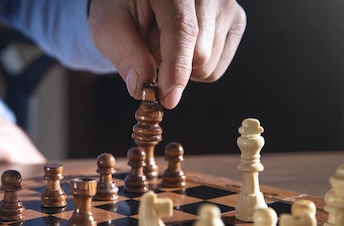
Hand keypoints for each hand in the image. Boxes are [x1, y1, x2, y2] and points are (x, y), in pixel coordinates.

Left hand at [88, 0, 245, 108]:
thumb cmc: (122, 7)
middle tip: (149, 45)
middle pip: (199, 54)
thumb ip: (126, 56)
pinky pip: (216, 68)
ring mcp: (226, 6)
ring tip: (163, 41)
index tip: (168, 98)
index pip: (182, 30)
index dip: (176, 68)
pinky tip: (180, 46)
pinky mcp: (234, 22)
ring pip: (209, 64)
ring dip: (181, 66)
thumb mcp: (109, 27)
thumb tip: (142, 88)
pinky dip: (195, 67)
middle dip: (169, 65)